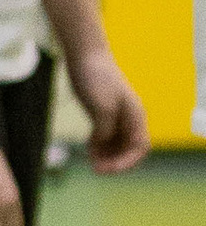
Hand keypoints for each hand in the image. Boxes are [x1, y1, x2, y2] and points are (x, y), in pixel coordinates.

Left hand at [68, 46, 148, 173]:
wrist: (86, 56)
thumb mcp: (102, 107)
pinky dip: (98, 146)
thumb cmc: (97, 78)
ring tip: (92, 163)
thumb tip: (104, 144)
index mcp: (135, 116)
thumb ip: (105, 129)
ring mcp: (116, 115)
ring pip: (116, 143)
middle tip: (97, 169)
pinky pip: (105, 135)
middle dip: (116, 161)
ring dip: (107, 155)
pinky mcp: (102, 112)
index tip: (109, 168)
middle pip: (128, 148)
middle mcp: (129, 117)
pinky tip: (88, 151)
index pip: (140, 147)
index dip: (127, 161)